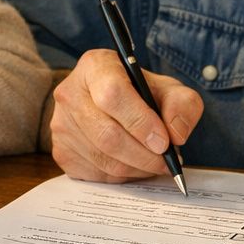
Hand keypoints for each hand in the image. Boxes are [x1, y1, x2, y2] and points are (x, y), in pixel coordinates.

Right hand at [47, 48, 202, 182]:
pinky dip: (122, 177)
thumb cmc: (139, 93)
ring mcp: (61, 124)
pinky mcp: (61, 151)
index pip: (113, 94)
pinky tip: (134, 165)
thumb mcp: (167, 88)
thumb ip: (182, 104)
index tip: (164, 141)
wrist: (107, 103)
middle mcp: (70, 93)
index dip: (141, 122)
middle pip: (107, 134)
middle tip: (167, 162)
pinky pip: (95, 174)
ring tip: (155, 163)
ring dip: (136, 169)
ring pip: (103, 159)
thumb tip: (176, 134)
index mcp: (95, 66)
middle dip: (144, 155)